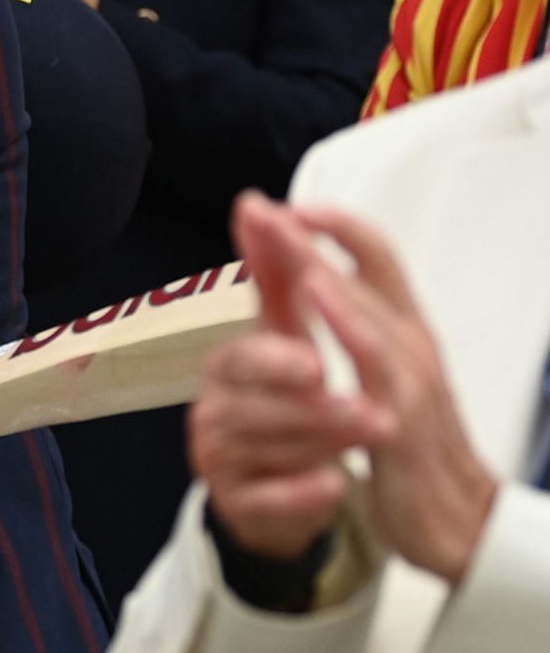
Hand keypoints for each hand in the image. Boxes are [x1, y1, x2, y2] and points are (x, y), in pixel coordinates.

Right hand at [193, 194, 379, 559]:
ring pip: (265, 453)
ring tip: (371, 436)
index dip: (273, 358)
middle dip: (309, 408)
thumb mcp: (284, 334)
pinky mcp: (237, 506)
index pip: (240, 356)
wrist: (278, 480)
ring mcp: (220, 460)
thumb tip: (256, 203)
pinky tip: (333, 487)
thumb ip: (273, 273)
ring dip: (322, 445)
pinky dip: (301, 496)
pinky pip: (264, 504)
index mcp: (226, 366)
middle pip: (252, 409)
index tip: (312, 361)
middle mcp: (213, 409)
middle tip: (363, 409)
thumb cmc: (286, 398)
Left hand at [294, 204, 498, 586]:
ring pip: (367, 306)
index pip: (378, 258)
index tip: (289, 201)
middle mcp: (412, 343)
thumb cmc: (413, 441)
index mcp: (405, 329)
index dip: (336, 224)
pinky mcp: (401, 417)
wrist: (455, 521)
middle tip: (267, 206)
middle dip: (313, 234)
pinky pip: (374, 363)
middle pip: (365, 270)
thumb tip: (309, 270)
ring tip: (287, 231)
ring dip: (324, 266)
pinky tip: (317, 298)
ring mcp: (411, 378)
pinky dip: (347, 324)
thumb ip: (346, 321)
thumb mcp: (377, 372)